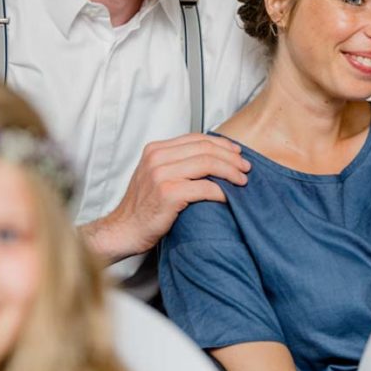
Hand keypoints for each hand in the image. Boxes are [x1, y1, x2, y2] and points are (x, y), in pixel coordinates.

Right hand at [84, 133, 250, 262]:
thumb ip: (177, 163)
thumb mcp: (156, 175)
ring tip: (242, 181)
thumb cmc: (144, 207)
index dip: (221, 144)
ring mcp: (161, 175)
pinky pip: (205, 188)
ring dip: (231, 172)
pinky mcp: (168, 193)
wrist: (123, 231)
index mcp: (155, 150)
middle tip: (246, 168)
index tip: (237, 154)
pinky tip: (229, 197)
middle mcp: (157, 158)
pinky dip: (221, 191)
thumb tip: (213, 157)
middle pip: (205, 149)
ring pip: (208, 164)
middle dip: (231, 157)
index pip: (197, 139)